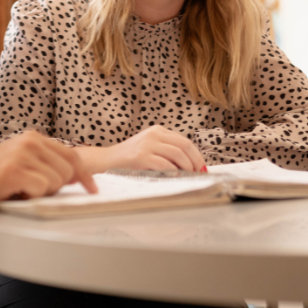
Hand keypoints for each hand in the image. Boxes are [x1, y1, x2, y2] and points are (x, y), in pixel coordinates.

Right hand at [0, 130, 97, 205]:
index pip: (72, 155)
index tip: (92, 188)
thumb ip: (47, 162)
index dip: (84, 175)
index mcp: (34, 137)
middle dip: (56, 186)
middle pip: (68, 171)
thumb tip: (75, 176)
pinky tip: (17, 191)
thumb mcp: (24, 160)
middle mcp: (30, 142)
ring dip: (42, 192)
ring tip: (23, 188)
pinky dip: (31, 196)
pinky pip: (41, 189)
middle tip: (34, 188)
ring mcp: (23, 155)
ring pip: (56, 181)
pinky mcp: (15, 171)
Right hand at [82, 125, 204, 172]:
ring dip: (187, 167)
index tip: (200, 166)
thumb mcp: (149, 146)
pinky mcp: (141, 157)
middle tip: (197, 172)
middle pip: (184, 145)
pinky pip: (165, 164)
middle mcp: (153, 134)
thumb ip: (166, 150)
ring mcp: (147, 145)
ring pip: (177, 154)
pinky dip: (174, 172)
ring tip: (188, 175)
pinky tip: (176, 177)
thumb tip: (190, 164)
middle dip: (195, 161)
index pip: (184, 141)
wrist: (106, 160)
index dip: (196, 154)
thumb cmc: (129, 158)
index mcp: (157, 130)